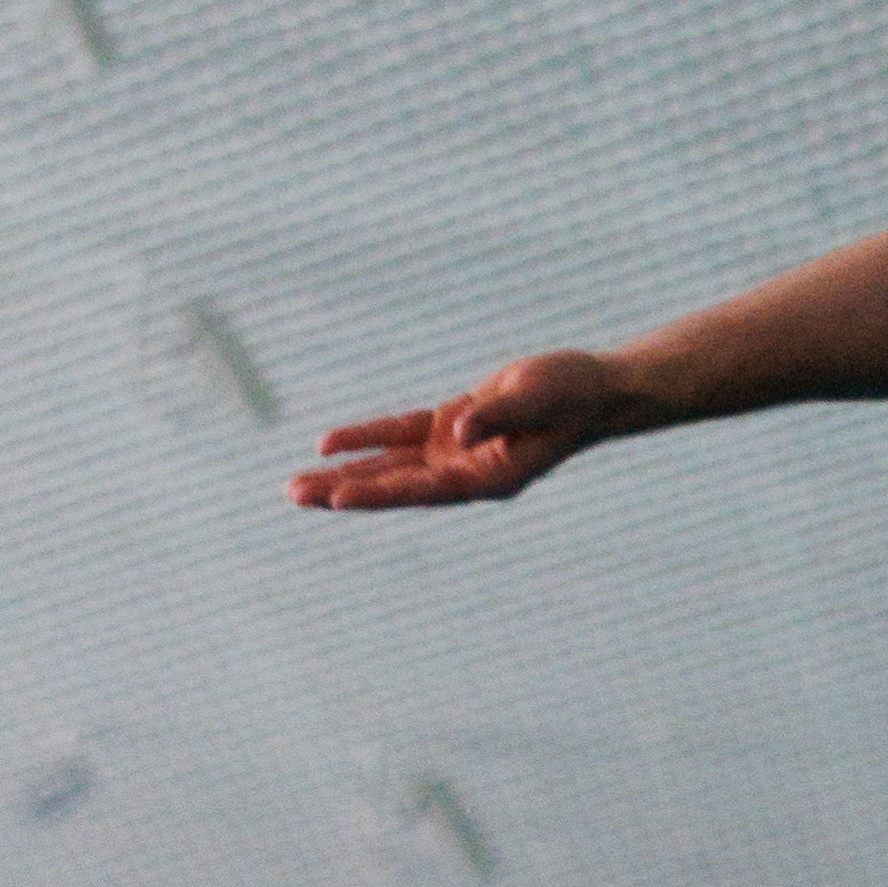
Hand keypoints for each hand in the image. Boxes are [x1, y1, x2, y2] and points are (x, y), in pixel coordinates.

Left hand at [289, 347, 641, 511]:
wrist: (593, 391)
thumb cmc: (571, 394)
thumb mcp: (535, 398)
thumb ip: (497, 415)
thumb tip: (455, 431)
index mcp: (486, 477)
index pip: (421, 489)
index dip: (378, 493)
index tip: (335, 496)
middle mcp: (464, 474)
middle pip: (393, 487)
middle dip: (344, 492)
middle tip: (294, 495)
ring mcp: (455, 454)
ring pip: (388, 468)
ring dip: (345, 476)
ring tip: (296, 486)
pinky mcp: (451, 428)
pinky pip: (399, 436)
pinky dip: (366, 441)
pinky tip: (327, 447)